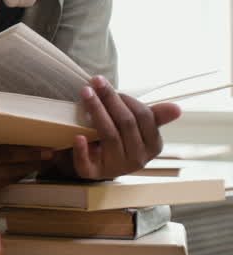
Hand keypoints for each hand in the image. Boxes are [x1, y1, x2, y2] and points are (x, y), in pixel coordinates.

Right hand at [0, 145, 51, 189]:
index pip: (3, 153)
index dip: (26, 151)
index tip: (44, 148)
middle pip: (10, 165)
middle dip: (31, 160)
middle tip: (50, 154)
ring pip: (9, 177)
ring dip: (25, 170)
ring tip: (40, 163)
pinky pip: (1, 187)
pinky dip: (13, 180)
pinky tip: (20, 175)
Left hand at [61, 75, 178, 179]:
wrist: (98, 164)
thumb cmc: (120, 139)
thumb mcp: (137, 127)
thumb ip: (153, 116)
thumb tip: (177, 109)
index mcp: (153, 146)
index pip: (144, 117)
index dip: (127, 99)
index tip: (109, 85)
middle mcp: (137, 159)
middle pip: (125, 123)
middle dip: (110, 99)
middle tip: (95, 81)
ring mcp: (116, 167)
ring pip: (108, 135)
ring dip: (96, 111)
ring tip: (86, 93)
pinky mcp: (93, 173)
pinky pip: (87, 163)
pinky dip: (82, 149)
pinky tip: (78, 136)